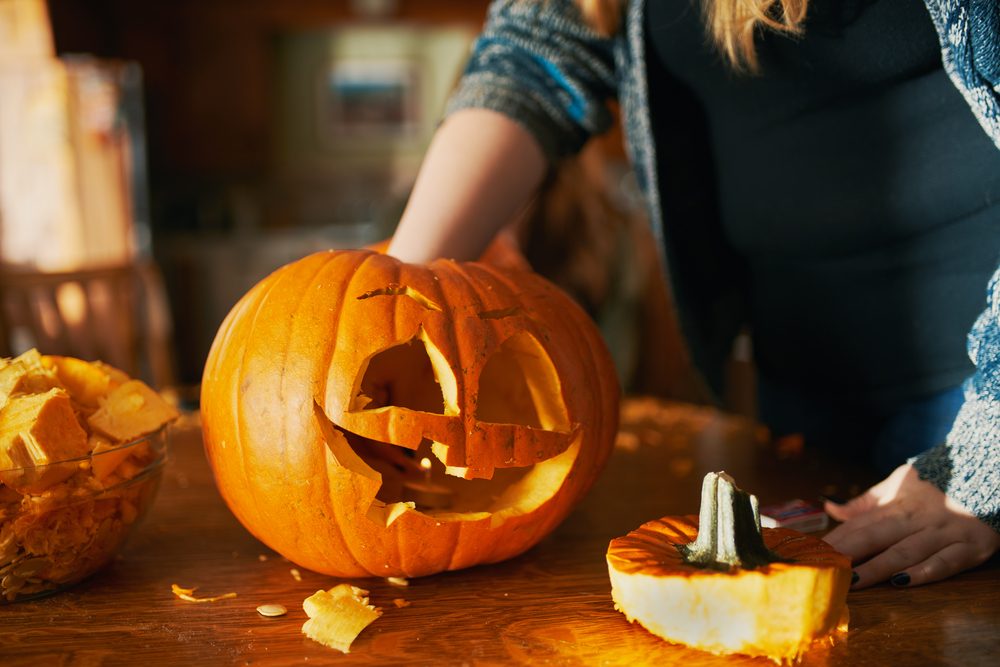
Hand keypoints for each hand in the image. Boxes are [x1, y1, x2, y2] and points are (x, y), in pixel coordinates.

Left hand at [822, 464, 999, 587]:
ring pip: (906, 552)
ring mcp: (944, 533)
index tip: (812, 554)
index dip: (835, 540)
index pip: (859, 525)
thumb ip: (865, 502)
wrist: (987, 470)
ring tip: (853, 580)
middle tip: (824, 569)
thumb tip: (830, 509)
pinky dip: (925, 572)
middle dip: (848, 553)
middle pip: (875, 536)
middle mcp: (916, 518)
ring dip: (878, 567)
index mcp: (896, 504)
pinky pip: (946, 562)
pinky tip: (903, 582)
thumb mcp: (897, 484)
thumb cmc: (936, 483)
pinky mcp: (972, 547)